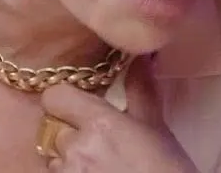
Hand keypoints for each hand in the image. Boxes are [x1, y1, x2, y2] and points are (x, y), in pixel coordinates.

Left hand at [39, 56, 198, 172]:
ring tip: (98, 165)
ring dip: (68, 159)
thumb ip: (141, 92)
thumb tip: (142, 58)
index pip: (55, 96)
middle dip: (70, 133)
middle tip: (96, 142)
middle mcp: (78, 148)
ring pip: (54, 157)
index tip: (78, 107)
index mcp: (100, 123)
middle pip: (53, 128)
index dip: (64, 100)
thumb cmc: (167, 172)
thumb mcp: (157, 131)